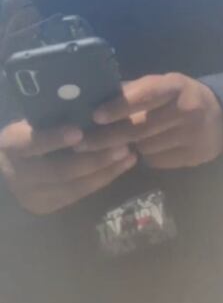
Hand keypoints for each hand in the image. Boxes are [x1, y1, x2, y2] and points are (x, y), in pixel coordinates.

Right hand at [0, 121, 135, 214]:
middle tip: (123, 145)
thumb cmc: (31, 132)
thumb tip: (92, 96)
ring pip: (74, 185)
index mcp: (12, 145)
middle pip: (59, 171)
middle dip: (94, 159)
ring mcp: (33, 194)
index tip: (78, 132)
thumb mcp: (35, 121)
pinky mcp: (48, 206)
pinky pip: (81, 193)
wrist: (9, 167)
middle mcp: (19, 174)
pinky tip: (125, 164)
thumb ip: (56, 115)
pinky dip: (105, 178)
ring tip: (130, 154)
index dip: (54, 139)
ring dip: (106, 169)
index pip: (31, 143)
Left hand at [76, 73, 222, 169]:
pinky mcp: (194, 155)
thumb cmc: (181, 98)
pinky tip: (145, 150)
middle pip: (140, 127)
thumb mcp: (163, 85)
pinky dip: (145, 157)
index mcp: (177, 86)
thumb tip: (94, 97)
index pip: (146, 95)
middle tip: (82, 143)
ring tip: (116, 144)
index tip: (95, 116)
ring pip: (145, 147)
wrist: (222, 118)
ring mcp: (193, 135)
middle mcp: (188, 110)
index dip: (119, 106)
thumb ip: (133, 91)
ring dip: (127, 147)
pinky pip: (157, 160)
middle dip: (108, 136)